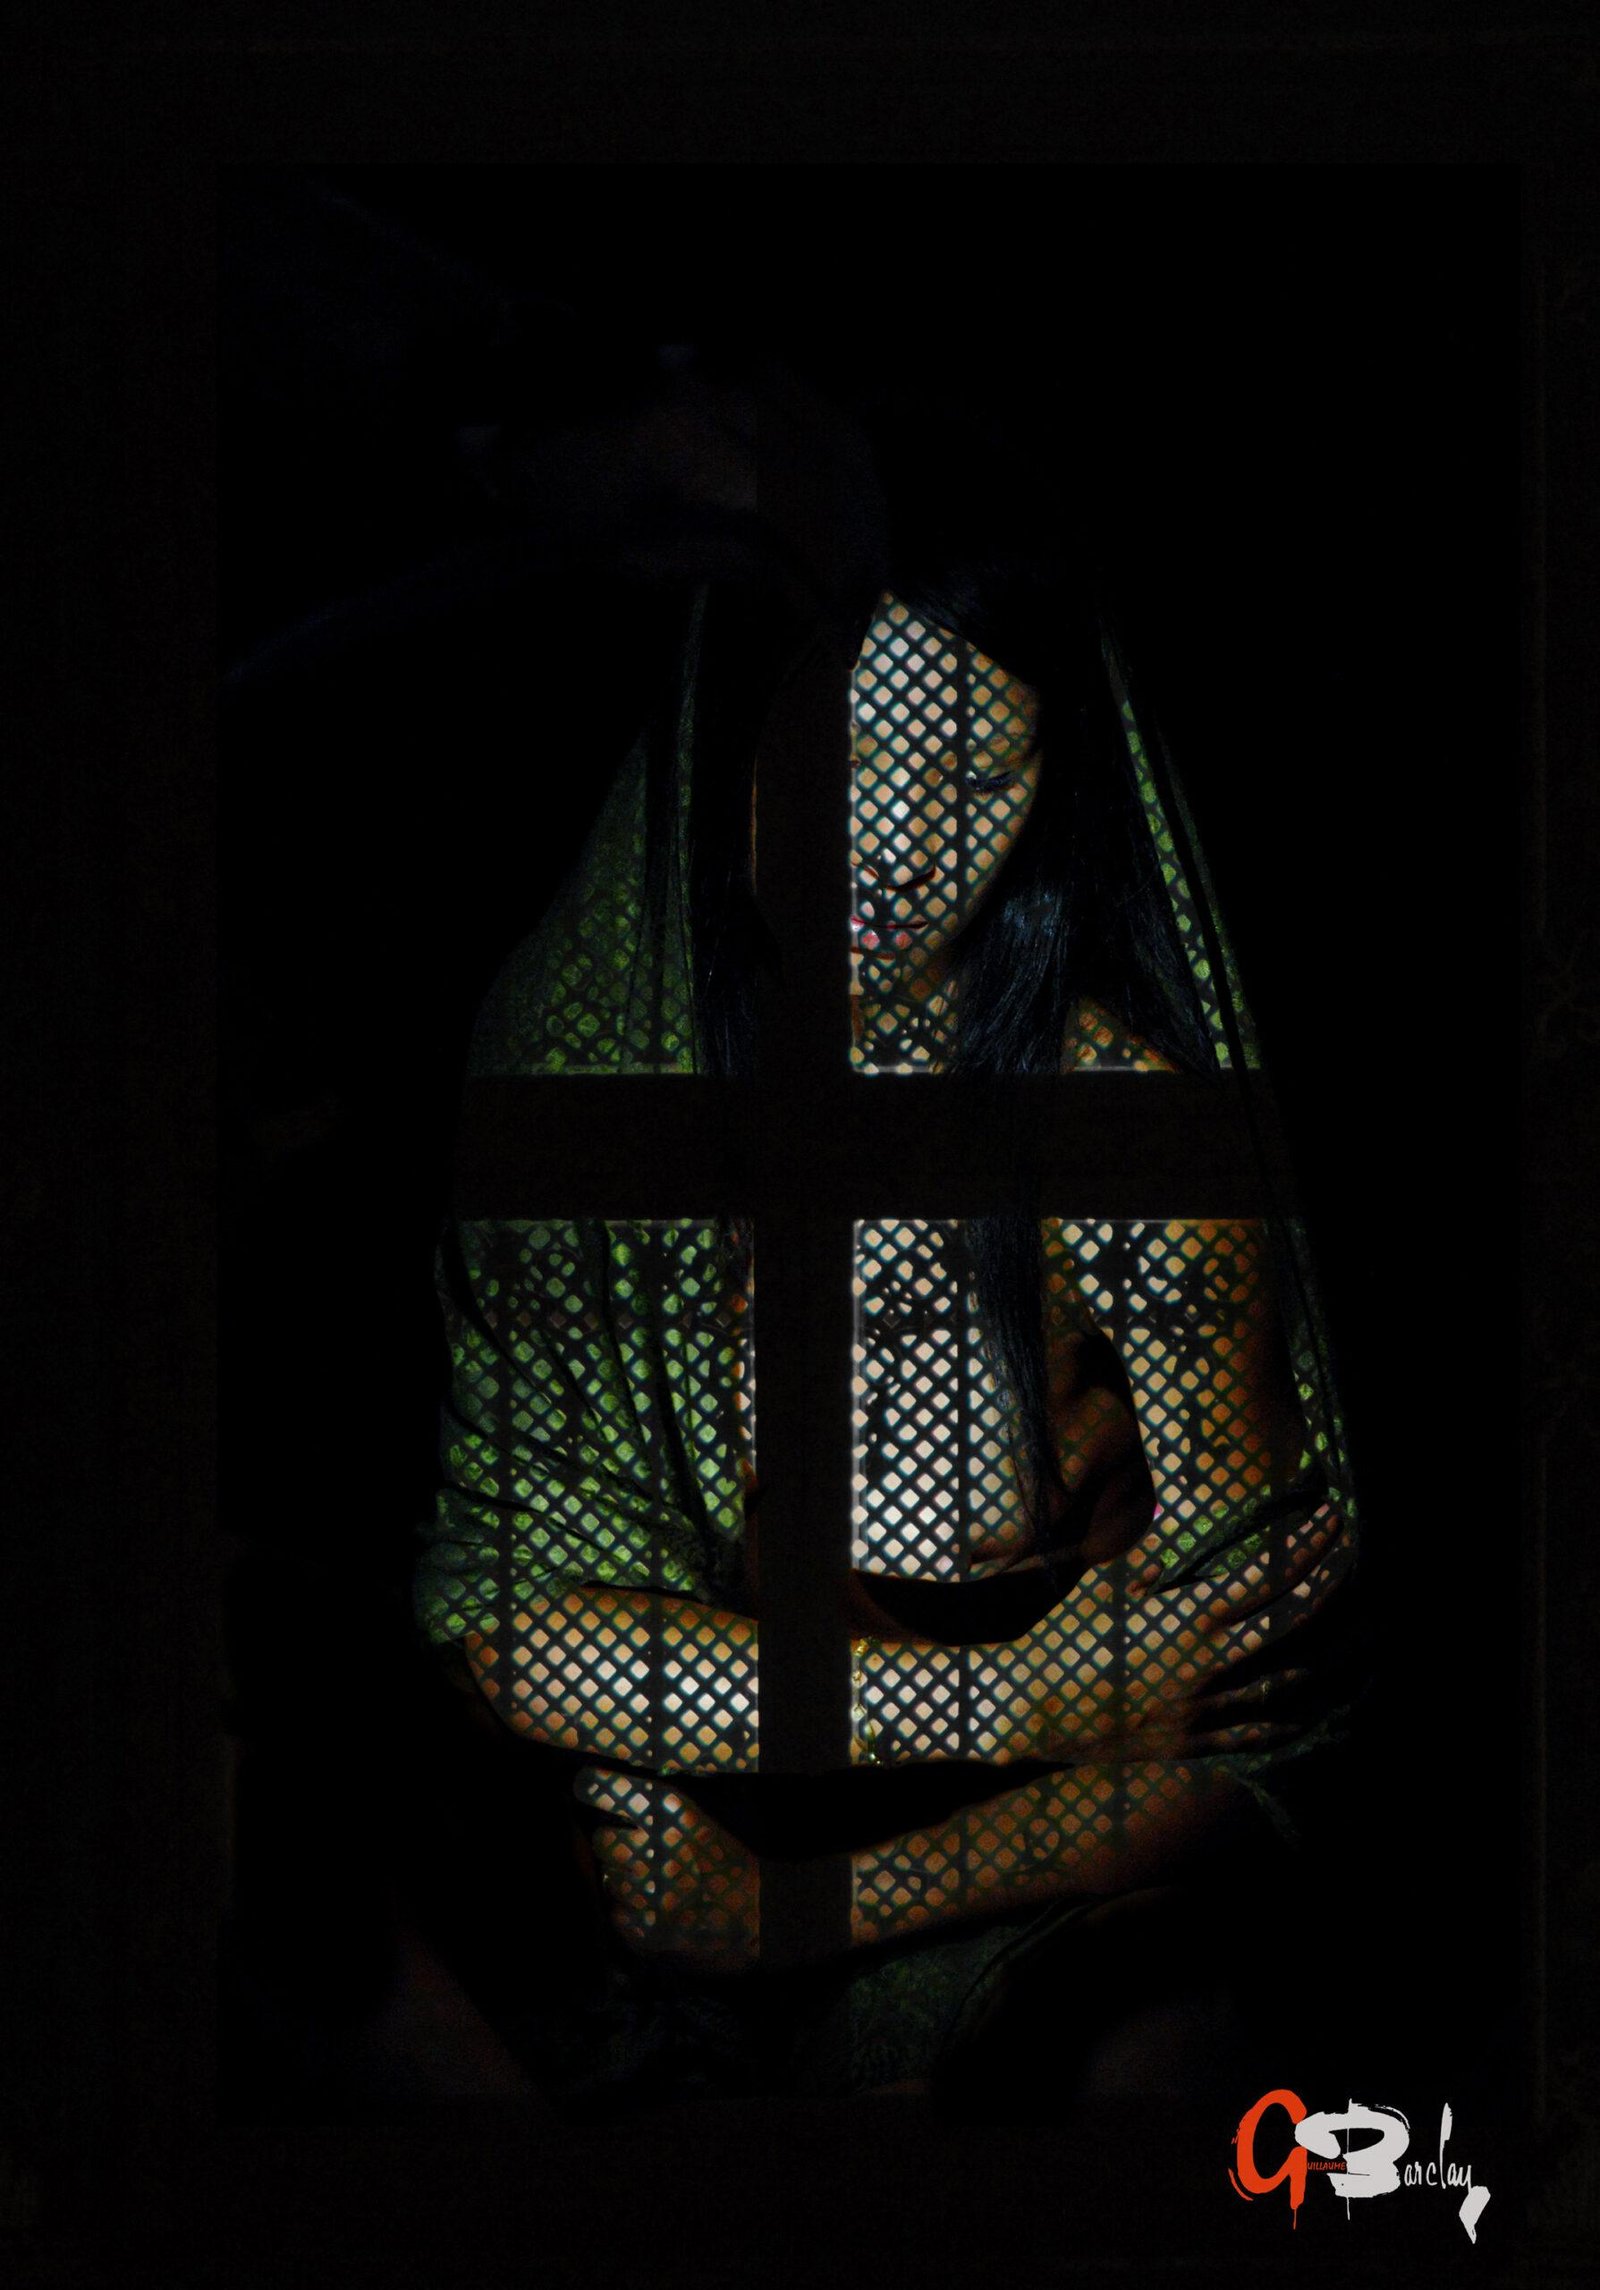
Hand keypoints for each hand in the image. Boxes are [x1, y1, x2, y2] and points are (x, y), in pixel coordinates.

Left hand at [573, 1765, 758, 1974]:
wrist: (755, 1913)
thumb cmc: (729, 1859)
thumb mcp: (700, 1817)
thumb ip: (660, 1806)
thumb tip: (617, 1796)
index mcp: (672, 1813)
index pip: (610, 1791)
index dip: (594, 1786)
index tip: (587, 1785)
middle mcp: (654, 1848)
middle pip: (602, 1839)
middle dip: (611, 1841)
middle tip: (629, 1846)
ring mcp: (647, 1892)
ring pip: (608, 1877)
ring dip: (622, 1875)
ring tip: (648, 1878)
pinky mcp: (645, 1928)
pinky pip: (616, 1910)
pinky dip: (628, 1908)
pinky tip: (650, 1904)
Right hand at [971, 1501, 1353, 1765]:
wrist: (1029, 1707)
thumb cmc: (1064, 1634)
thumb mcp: (1107, 1580)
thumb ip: (1152, 1546)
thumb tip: (1178, 1506)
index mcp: (1187, 1616)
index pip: (1267, 1573)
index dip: (1307, 1544)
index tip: (1333, 1517)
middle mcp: (1208, 1663)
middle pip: (1293, 1621)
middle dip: (1331, 1584)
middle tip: (1357, 1558)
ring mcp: (1207, 1707)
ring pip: (1293, 1680)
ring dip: (1335, 1652)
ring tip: (1367, 1629)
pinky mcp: (1197, 1741)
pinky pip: (1264, 1730)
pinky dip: (1299, 1714)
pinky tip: (1323, 1702)